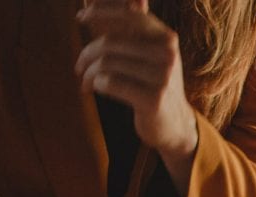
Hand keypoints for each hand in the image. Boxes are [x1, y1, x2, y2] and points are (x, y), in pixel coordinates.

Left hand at [75, 0, 197, 160]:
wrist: (176, 125)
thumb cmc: (155, 87)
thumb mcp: (153, 56)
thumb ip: (141, 30)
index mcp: (167, 38)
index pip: (130, 15)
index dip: (101, 12)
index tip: (80, 17)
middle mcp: (168, 54)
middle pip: (110, 43)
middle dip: (87, 54)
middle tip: (79, 67)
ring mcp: (162, 77)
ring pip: (107, 64)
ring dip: (89, 74)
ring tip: (86, 82)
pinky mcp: (153, 99)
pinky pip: (110, 83)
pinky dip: (97, 85)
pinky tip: (96, 90)